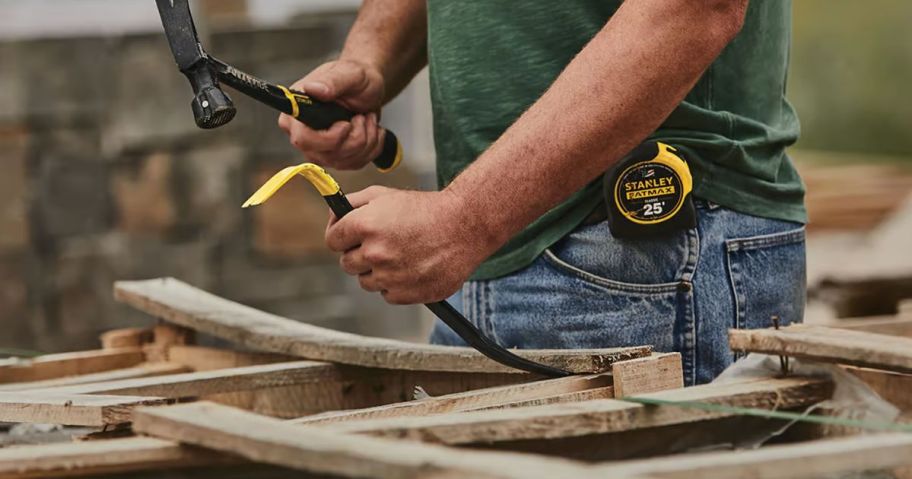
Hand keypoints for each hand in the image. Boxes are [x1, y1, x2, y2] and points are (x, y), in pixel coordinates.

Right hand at [278, 60, 386, 169]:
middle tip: (363, 116)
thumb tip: (313, 89)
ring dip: (367, 140)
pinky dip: (372, 148)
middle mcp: (303, 134)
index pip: (304, 139)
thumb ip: (332, 81)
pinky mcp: (335, 157)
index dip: (330, 137)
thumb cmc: (356, 78)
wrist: (368, 88)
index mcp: (297, 113)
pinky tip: (371, 130)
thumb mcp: (350, 73)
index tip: (347, 123)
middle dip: (355, 138)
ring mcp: (319, 149)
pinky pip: (355, 164)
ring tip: (368, 118)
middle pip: (327, 155)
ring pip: (344, 161)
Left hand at [325, 186, 495, 303]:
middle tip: (381, 244)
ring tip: (400, 255)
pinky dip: (396, 284)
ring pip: (366, 281)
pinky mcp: (406, 294)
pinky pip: (387, 294)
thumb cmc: (424, 209)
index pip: (332, 241)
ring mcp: (390, 276)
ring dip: (377, 271)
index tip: (349, 237)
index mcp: (365, 225)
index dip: (341, 237)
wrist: (465, 226)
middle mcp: (374, 252)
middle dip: (359, 254)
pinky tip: (412, 267)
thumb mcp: (385, 195)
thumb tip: (334, 218)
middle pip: (347, 263)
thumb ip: (351, 204)